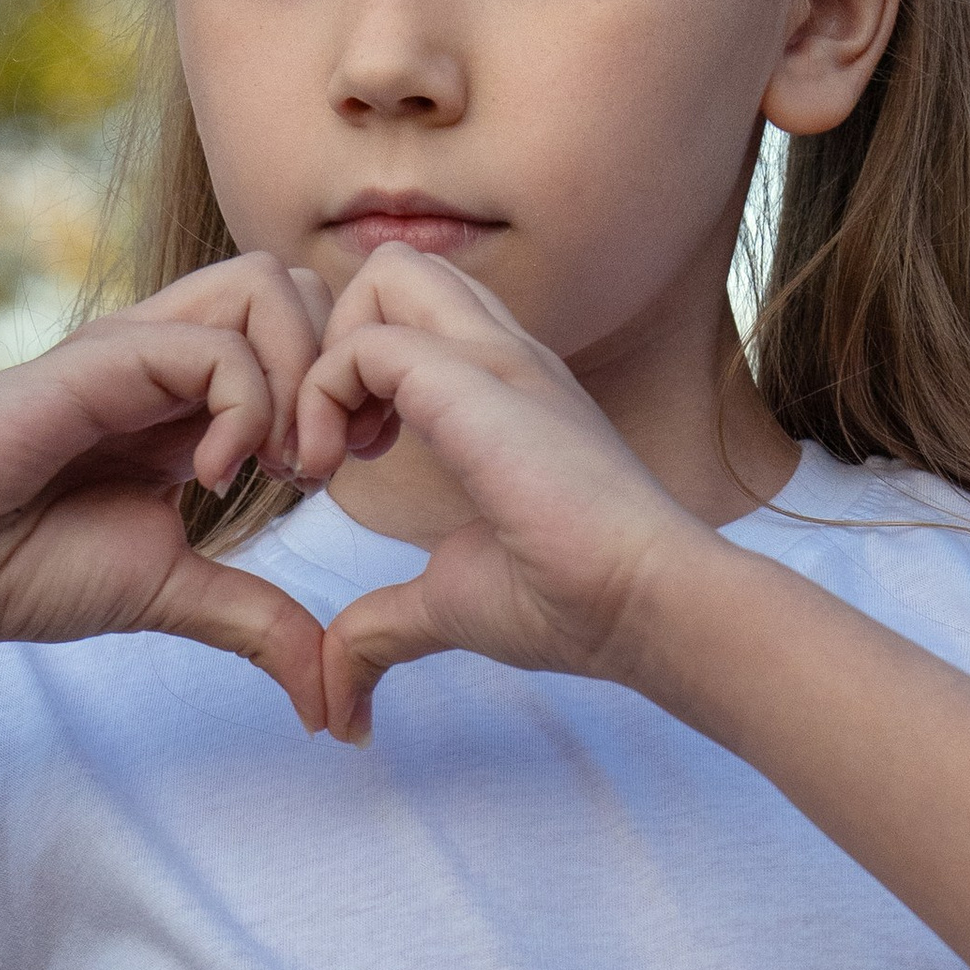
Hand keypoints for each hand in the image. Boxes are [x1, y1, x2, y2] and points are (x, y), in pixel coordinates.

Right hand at [0, 255, 379, 727]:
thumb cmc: (24, 571)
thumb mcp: (173, 595)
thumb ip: (258, 624)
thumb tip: (335, 704)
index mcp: (189, 393)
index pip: (306, 329)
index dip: (342, 391)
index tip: (332, 478)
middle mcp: (165, 353)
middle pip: (302, 286)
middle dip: (338, 372)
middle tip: (317, 470)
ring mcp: (131, 348)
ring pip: (267, 286)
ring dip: (299, 379)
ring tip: (275, 469)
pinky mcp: (97, 361)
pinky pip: (210, 346)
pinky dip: (242, 410)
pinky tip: (209, 478)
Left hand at [290, 246, 714, 739]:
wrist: (647, 604)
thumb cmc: (574, 605)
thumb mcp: (451, 605)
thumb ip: (384, 628)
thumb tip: (339, 702)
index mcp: (502, 389)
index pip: (412, 313)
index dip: (352, 371)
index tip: (342, 464)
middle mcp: (501, 353)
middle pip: (394, 267)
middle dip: (329, 339)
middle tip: (327, 441)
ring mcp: (495, 356)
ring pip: (381, 273)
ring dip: (326, 356)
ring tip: (327, 452)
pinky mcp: (476, 381)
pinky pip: (365, 342)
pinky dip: (322, 397)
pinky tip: (333, 474)